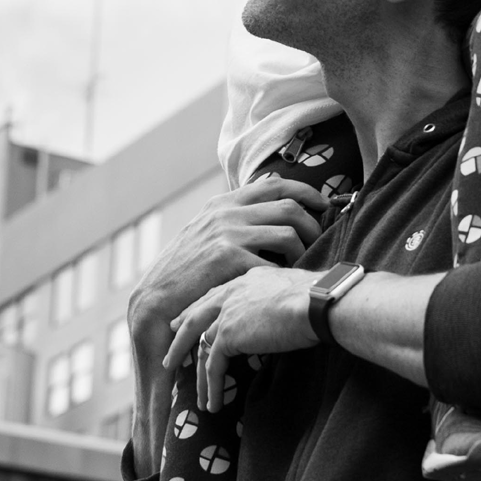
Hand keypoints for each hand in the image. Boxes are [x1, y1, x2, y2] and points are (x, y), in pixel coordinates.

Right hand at [127, 173, 330, 354]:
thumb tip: (271, 189)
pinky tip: (281, 285)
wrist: (157, 296)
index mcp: (224, 203)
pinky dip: (283, 275)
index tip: (324, 204)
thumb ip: (236, 212)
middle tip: (319, 239)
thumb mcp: (207, 229)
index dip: (306, 191)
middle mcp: (227, 213)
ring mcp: (227, 234)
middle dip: (313, 223)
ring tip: (301, 265)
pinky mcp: (227, 260)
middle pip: (289, 206)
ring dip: (303, 251)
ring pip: (287, 233)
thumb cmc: (187, 268)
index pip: (276, 184)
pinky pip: (272, 264)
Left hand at [165, 265, 322, 410]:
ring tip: (197, 398)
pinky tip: (213, 405)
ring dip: (198, 376)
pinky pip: (212, 366)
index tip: (187, 323)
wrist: (318, 302)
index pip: (215, 297)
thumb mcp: (295, 290)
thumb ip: (281, 298)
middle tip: (171, 357)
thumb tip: (290, 310)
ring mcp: (227, 313)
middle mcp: (232, 292)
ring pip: (200, 346)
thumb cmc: (320, 297)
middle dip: (181, 339)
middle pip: (196, 317)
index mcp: (247, 279)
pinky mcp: (228, 335)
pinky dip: (211, 387)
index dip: (200, 312)